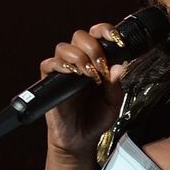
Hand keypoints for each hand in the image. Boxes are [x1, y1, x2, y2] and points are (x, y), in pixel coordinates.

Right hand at [40, 23, 128, 160]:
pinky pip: (48, 64)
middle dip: (93, 47)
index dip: (105, 31)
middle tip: (101, 66)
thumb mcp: (113, 102)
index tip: (116, 39)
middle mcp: (79, 61)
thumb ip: (116, 85)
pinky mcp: (49, 81)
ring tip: (89, 75)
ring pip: (64, 47)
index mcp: (96, 61)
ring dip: (78, 57)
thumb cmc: (96, 118)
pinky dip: (60, 65)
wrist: (81, 139)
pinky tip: (72, 74)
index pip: (98, 35)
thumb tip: (120, 67)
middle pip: (80, 36)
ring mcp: (63, 70)